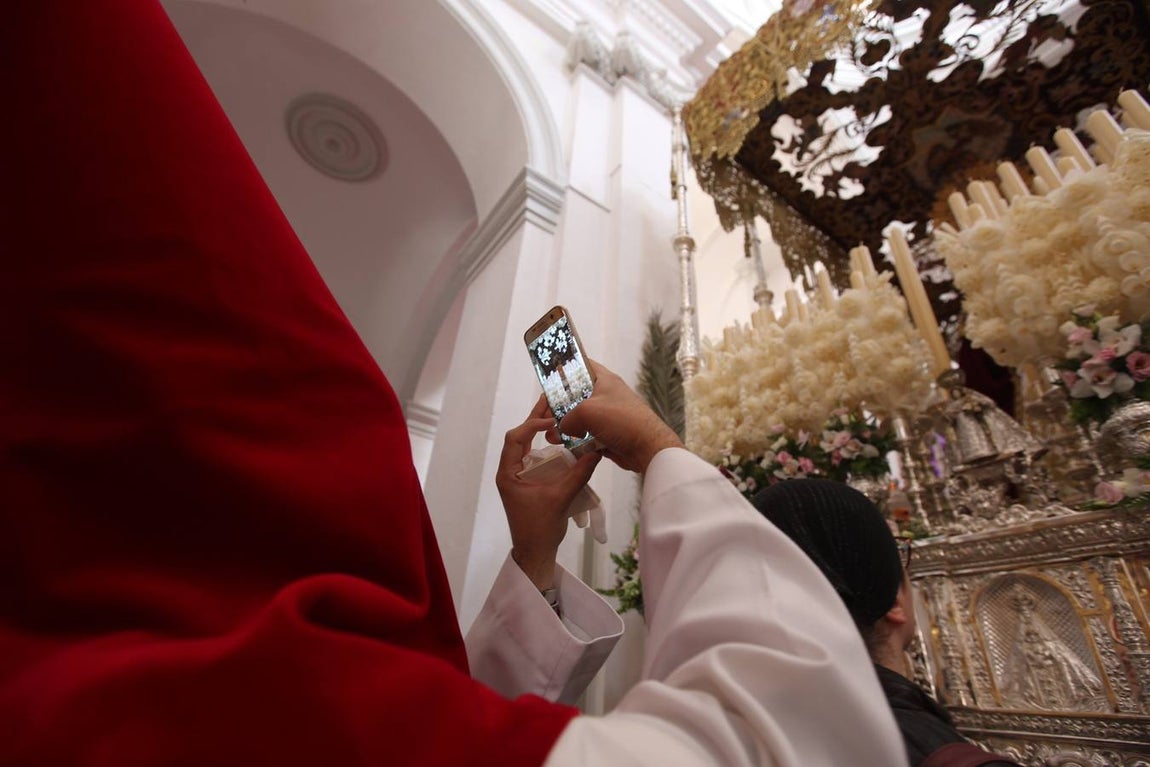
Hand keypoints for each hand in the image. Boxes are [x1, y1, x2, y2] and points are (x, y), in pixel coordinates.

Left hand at [496, 397, 600, 590]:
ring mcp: (518, 476)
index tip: (552, 421)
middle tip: (551, 399)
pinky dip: (546, 446)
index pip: (515, 438)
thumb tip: (596, 451)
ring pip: (527, 446)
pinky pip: (535, 457)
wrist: (535, 553)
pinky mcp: (528, 482)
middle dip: (536, 419)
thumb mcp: (561, 498)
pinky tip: (561, 440)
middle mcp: (510, 470)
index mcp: (508, 473)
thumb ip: (578, 474)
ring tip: (557, 412)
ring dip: (541, 430)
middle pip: (521, 437)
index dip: (532, 425)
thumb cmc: (540, 528)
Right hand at [551, 359, 682, 473]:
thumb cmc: (620, 420)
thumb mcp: (586, 412)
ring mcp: (608, 416)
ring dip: (566, 427)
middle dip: (560, 405)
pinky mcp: (609, 434)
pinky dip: (577, 441)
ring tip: (551, 434)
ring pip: (581, 418)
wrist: (647, 447)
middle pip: (577, 395)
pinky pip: (587, 435)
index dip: (565, 367)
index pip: (582, 364)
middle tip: (545, 413)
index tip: (549, 376)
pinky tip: (564, 446)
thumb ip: (566, 419)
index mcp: (604, 380)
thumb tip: (562, 430)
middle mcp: (606, 395)